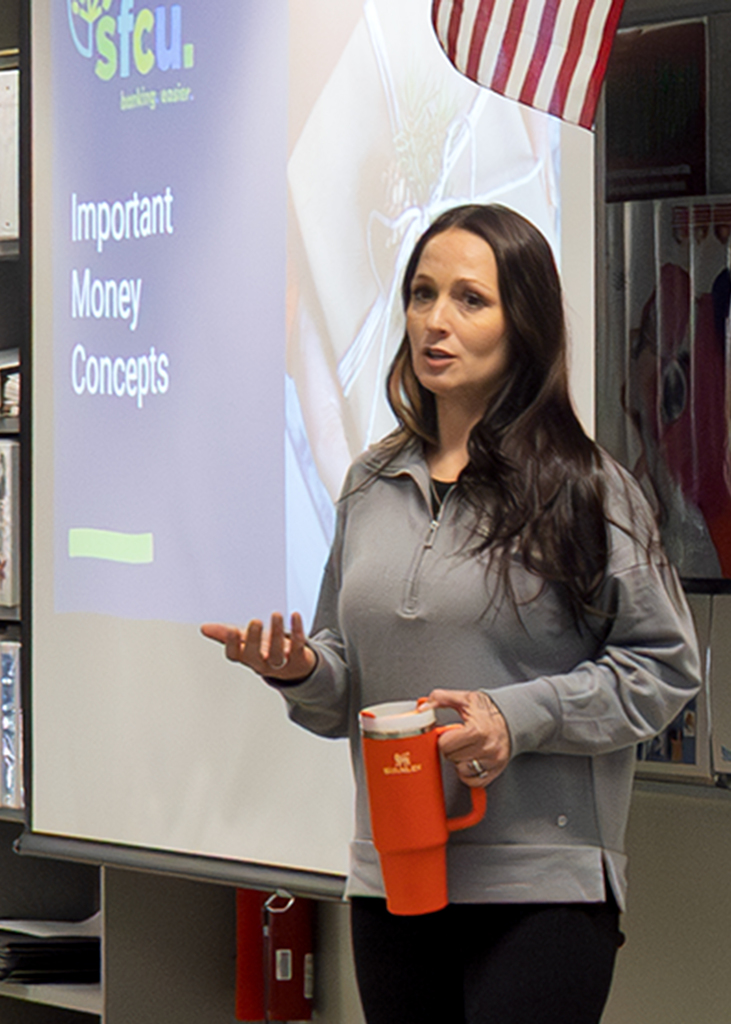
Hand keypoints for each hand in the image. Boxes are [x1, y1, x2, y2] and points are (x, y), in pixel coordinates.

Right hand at [200, 612, 316, 681]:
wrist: (293, 667)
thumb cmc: (265, 651)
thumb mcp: (244, 643)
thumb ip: (225, 636)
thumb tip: (204, 628)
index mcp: (246, 657)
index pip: (235, 655)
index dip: (232, 644)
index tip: (231, 630)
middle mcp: (262, 662)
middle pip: (256, 655)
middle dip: (255, 639)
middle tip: (255, 621)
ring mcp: (281, 662)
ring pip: (278, 653)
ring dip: (277, 633)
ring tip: (276, 615)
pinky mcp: (299, 658)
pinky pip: (298, 645)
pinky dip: (297, 630)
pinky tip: (295, 615)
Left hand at [427, 688, 510, 787]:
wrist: (514, 717)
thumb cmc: (489, 710)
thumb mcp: (464, 698)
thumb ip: (441, 698)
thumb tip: (423, 707)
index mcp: (476, 730)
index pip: (445, 745)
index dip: (443, 738)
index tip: (448, 735)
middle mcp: (486, 748)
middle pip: (452, 758)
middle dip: (451, 749)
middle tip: (458, 740)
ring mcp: (492, 761)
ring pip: (462, 771)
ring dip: (460, 761)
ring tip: (466, 749)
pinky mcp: (496, 770)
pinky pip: (474, 782)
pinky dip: (469, 774)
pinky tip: (471, 760)